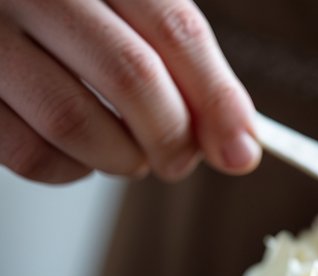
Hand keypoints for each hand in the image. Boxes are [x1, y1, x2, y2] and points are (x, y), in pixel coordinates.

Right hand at [0, 0, 258, 183]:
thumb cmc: (72, 12)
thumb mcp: (130, 10)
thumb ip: (183, 62)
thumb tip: (238, 145)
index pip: (176, 29)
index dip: (217, 98)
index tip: (241, 152)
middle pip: (131, 75)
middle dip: (173, 137)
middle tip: (178, 160)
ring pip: (74, 120)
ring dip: (122, 159)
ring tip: (130, 155)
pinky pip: (28, 152)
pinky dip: (71, 170)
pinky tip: (81, 156)